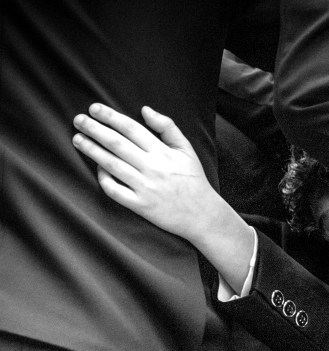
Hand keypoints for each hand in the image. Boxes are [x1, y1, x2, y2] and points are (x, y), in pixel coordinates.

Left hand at [72, 104, 219, 242]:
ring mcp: (145, 188)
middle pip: (117, 144)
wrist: (202, 216)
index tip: (94, 108)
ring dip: (92, 151)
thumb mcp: (186, 149)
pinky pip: (116, 191)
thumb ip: (167, 127)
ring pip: (112, 165)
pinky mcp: (141, 206)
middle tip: (78, 120)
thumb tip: (144, 110)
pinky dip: (104, 179)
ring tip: (78, 139)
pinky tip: (97, 168)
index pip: (131, 129)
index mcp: (162, 152)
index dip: (110, 117)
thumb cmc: (194, 180)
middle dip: (94, 130)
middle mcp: (152, 168)